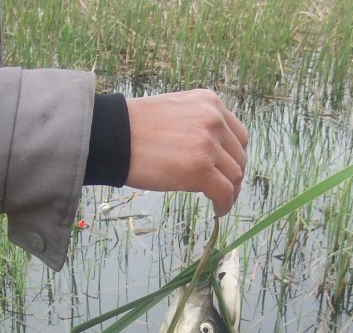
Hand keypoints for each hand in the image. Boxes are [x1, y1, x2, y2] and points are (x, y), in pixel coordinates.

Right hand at [125, 90, 247, 216]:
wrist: (113, 137)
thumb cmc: (135, 128)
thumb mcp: (176, 112)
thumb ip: (198, 125)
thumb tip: (212, 153)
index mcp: (210, 102)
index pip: (238, 135)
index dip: (235, 157)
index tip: (227, 171)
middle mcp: (214, 118)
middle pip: (239, 156)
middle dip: (234, 176)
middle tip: (225, 191)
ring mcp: (208, 143)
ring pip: (234, 175)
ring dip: (230, 192)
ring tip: (219, 202)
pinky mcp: (200, 168)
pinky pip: (224, 192)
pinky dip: (225, 204)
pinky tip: (218, 210)